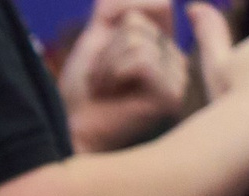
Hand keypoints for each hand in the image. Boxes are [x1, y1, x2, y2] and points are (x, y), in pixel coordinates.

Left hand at [62, 0, 186, 151]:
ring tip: (104, 89)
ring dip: (106, 64)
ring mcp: (178, 79)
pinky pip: (140, 61)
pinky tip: (110, 95)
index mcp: (167, 46)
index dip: (123, 16)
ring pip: (138, 41)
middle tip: (100, 79)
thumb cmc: (81, 91)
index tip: (105, 52)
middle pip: (139, 22)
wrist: (69, 130)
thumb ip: (114, 8)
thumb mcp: (97, 38)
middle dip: (107, 48)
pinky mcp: (170, 96)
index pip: (159, 4)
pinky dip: (114, 74)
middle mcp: (179, 61)